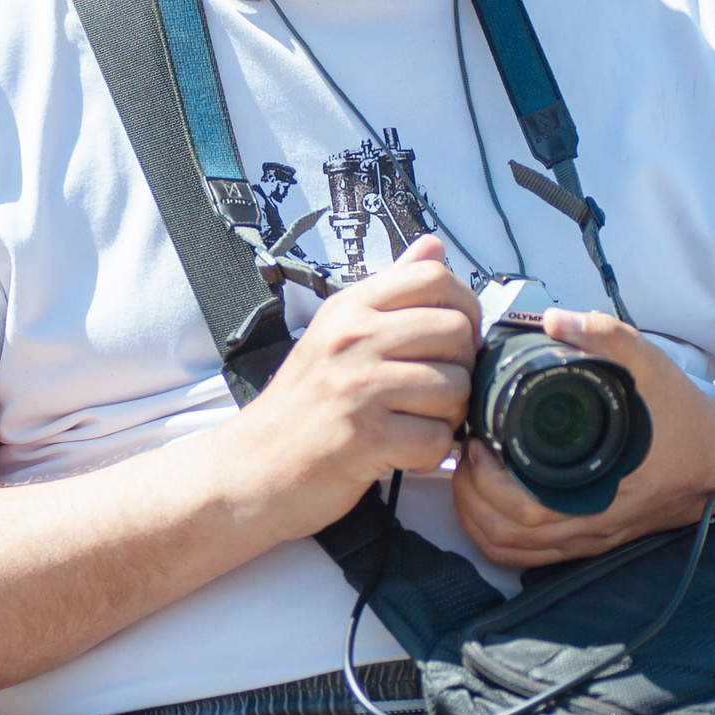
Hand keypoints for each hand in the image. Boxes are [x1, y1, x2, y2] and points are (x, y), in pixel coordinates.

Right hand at [213, 235, 477, 541]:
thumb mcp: (336, 334)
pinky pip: (437, 439)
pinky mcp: (364, 437)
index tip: (455, 338)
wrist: (251, 468)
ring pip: (455, 388)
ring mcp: (357, 387)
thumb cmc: (301, 406)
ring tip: (414, 423)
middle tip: (434, 392)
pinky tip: (402, 452)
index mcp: (348, 308)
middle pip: (456, 332)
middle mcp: (352, 338)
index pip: (432, 277)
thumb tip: (433, 247)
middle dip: (461, 368)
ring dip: (448, 417)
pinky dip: (428, 454)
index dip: (464, 307)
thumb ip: (390, 293)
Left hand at [454, 307, 714, 567]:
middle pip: (504, 538)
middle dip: (469, 498)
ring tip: (470, 475)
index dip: (484, 483)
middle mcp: (590, 527)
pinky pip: (529, 556)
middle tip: (465, 455)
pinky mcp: (590, 542)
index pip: (520, 511)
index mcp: (599, 495)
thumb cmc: (683, 417)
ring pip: (510, 552)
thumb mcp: (651, 366)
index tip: (476, 443)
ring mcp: (588, 540)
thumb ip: (606, 338)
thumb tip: (554, 319)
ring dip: (476, 519)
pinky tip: (488, 500)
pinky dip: (497, 535)